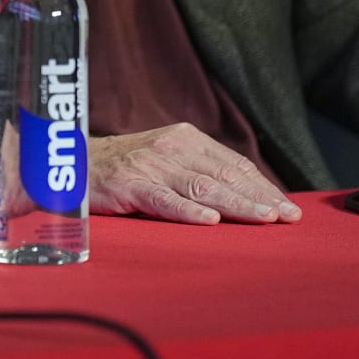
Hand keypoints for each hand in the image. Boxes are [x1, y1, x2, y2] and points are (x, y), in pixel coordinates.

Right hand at [86, 123, 302, 224]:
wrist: (72, 161)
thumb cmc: (126, 167)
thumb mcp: (167, 159)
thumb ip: (200, 170)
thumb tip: (248, 195)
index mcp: (185, 138)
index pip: (234, 164)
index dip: (262, 186)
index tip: (287, 208)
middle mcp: (171, 148)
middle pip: (224, 175)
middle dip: (259, 197)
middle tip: (287, 218)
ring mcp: (150, 166)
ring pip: (202, 187)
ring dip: (236, 204)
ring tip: (263, 219)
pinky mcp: (129, 185)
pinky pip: (164, 200)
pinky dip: (188, 210)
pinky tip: (209, 220)